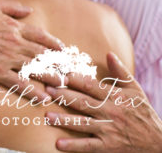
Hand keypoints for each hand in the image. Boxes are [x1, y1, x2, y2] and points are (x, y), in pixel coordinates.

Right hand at [0, 0, 63, 98]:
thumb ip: (12, 7)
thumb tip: (29, 10)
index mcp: (14, 26)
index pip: (41, 36)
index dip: (54, 44)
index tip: (64, 50)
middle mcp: (15, 43)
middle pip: (43, 55)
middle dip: (59, 64)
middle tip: (71, 71)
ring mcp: (7, 58)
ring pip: (36, 70)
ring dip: (51, 78)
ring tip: (62, 85)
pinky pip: (19, 83)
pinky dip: (32, 91)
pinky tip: (42, 98)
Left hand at [46, 53, 161, 151]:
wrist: (158, 143)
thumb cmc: (143, 113)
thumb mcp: (136, 91)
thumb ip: (121, 72)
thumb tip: (109, 53)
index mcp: (115, 97)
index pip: (91, 86)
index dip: (74, 79)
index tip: (58, 73)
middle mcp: (111, 112)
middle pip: (84, 102)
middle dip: (64, 96)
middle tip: (46, 90)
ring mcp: (109, 130)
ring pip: (83, 124)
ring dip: (64, 120)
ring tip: (47, 116)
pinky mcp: (109, 147)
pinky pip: (89, 146)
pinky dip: (74, 146)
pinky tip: (58, 145)